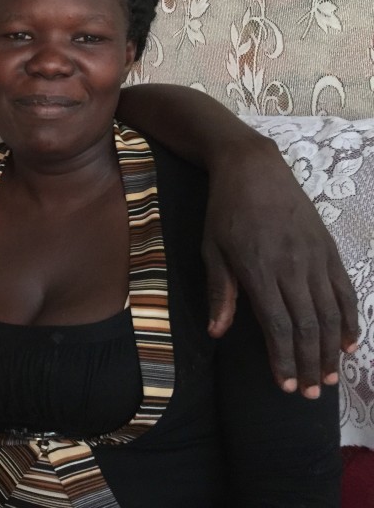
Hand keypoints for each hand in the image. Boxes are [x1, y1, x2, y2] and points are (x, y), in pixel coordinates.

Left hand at [202, 135, 357, 396]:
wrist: (253, 168)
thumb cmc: (224, 211)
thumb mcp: (211, 249)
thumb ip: (218, 291)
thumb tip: (217, 332)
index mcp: (260, 269)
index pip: (277, 325)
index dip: (283, 359)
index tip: (286, 385)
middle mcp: (293, 266)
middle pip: (308, 326)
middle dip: (310, 364)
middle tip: (311, 393)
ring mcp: (315, 257)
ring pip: (330, 313)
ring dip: (331, 349)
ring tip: (330, 378)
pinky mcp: (328, 248)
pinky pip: (344, 289)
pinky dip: (350, 319)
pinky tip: (349, 343)